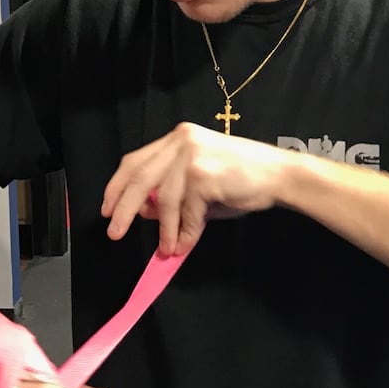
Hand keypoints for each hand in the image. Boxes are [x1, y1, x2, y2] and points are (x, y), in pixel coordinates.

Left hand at [101, 122, 296, 254]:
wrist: (279, 175)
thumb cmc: (243, 180)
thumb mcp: (200, 187)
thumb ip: (172, 197)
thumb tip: (145, 214)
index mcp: (178, 138)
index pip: (135, 161)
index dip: (117, 186)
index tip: (108, 208)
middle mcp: (181, 141)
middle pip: (139, 178)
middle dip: (123, 209)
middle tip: (115, 232)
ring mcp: (191, 156)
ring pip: (163, 200)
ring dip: (165, 230)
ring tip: (167, 249)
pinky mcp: (202, 174)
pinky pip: (186, 211)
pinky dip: (185, 232)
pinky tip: (186, 243)